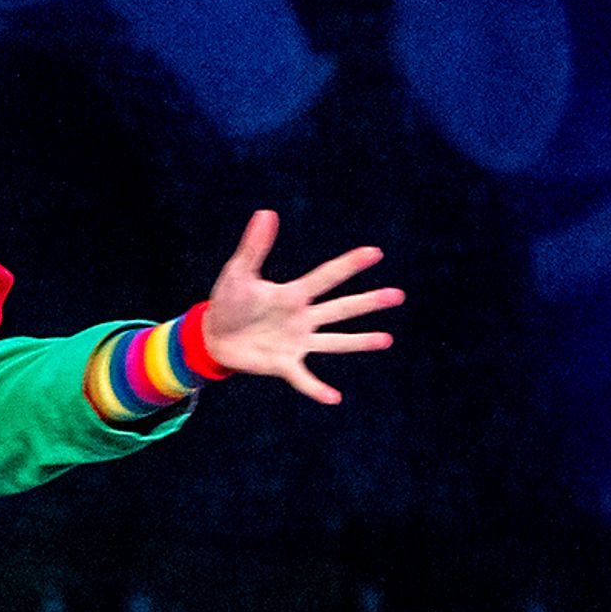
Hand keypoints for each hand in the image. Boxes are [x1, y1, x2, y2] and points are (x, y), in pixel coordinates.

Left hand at [197, 211, 402, 405]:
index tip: (376, 252)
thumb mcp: (239, 273)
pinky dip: (317, 389)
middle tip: (399, 295)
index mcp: (294, 294)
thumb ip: (254, 247)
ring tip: (387, 340)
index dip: (350, 265)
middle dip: (369, 302)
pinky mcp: (284, 364)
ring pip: (334, 341)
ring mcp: (296, 342)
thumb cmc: (228, 301)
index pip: (327, 276)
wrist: (212, 335)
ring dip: (359, 341)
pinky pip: (304, 379)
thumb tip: (266, 213)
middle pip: (341, 308)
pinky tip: (334, 398)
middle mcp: (303, 317)